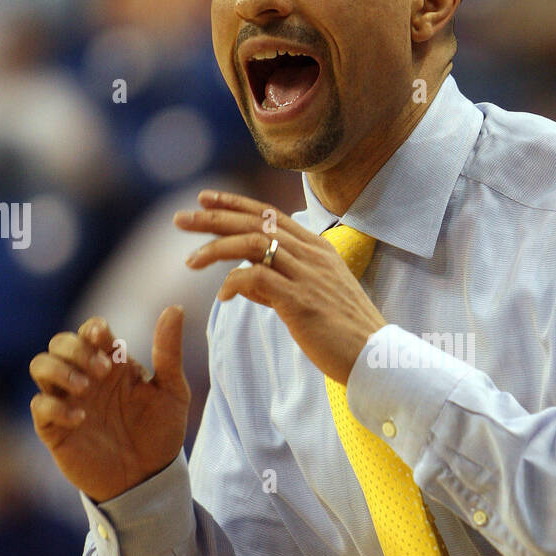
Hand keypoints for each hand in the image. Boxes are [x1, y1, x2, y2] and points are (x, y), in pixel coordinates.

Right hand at [29, 308, 190, 502]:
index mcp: (112, 364)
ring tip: (86, 388)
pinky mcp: (56, 428)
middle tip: (103, 371)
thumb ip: (169, 352)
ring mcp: (68, 401)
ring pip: (40, 365)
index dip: (93, 329)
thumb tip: (175, 308)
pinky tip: (82, 418)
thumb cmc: (160, 433)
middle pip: (59, 342)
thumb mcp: (172, 392)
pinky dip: (56, 406)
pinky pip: (40, 406)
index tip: (106, 339)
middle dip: (76, 349)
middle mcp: (85, 377)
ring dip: (59, 370)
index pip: (90, 330)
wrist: (150, 479)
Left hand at [175, 189, 386, 384]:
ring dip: (216, 248)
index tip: (203, 199)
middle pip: (255, 222)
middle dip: (214, 218)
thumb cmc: (342, 332)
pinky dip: (235, 281)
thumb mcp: (309, 299)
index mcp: (316, 248)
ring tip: (190, 260)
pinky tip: (223, 294)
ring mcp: (307, 275)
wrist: (374, 357)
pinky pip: (258, 278)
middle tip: (180, 218)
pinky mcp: (301, 300)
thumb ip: (276, 285)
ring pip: (253, 244)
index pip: (269, 215)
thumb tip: (242, 282)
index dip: (234, 204)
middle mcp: (312, 254)